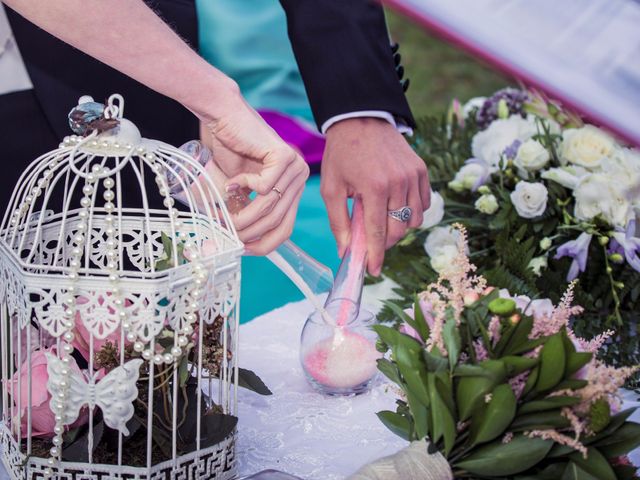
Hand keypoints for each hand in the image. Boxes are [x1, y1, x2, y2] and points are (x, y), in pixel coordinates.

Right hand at [201, 91, 308, 254]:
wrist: (224, 117)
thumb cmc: (231, 152)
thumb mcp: (240, 192)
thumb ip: (245, 214)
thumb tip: (239, 245)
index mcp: (293, 189)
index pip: (285, 228)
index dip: (264, 244)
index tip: (242, 249)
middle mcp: (299, 179)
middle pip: (278, 221)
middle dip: (248, 232)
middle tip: (226, 232)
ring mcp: (295, 167)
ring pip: (270, 207)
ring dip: (241, 214)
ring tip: (221, 213)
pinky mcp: (284, 156)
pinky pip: (263, 187)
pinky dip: (242, 187)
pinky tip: (231, 180)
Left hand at [321, 117, 429, 275]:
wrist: (360, 119)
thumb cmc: (342, 154)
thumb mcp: (331, 187)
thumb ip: (338, 221)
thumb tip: (345, 251)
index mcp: (374, 187)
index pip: (377, 232)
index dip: (375, 255)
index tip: (373, 270)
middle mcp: (398, 183)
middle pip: (398, 230)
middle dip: (384, 243)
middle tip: (370, 242)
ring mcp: (413, 176)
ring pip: (414, 220)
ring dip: (398, 228)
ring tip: (381, 220)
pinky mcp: (422, 171)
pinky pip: (423, 204)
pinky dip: (412, 212)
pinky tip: (395, 207)